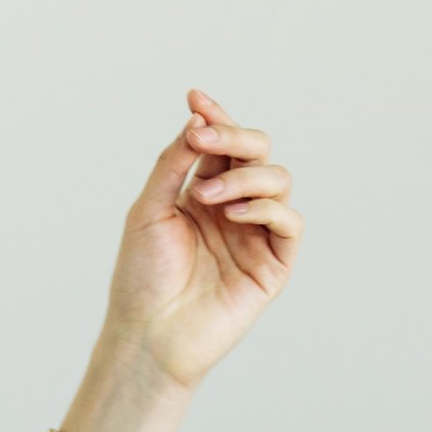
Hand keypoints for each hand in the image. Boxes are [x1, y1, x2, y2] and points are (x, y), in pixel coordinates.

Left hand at [104, 92, 300, 395]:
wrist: (150, 334)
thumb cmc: (142, 278)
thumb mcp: (149, 209)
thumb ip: (174, 163)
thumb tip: (196, 120)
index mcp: (202, 193)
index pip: (221, 145)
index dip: (215, 117)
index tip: (196, 98)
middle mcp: (233, 208)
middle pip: (256, 152)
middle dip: (234, 137)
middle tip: (203, 139)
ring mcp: (256, 234)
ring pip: (277, 179)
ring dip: (244, 175)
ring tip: (206, 196)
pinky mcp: (274, 264)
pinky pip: (289, 221)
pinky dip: (266, 207)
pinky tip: (233, 214)